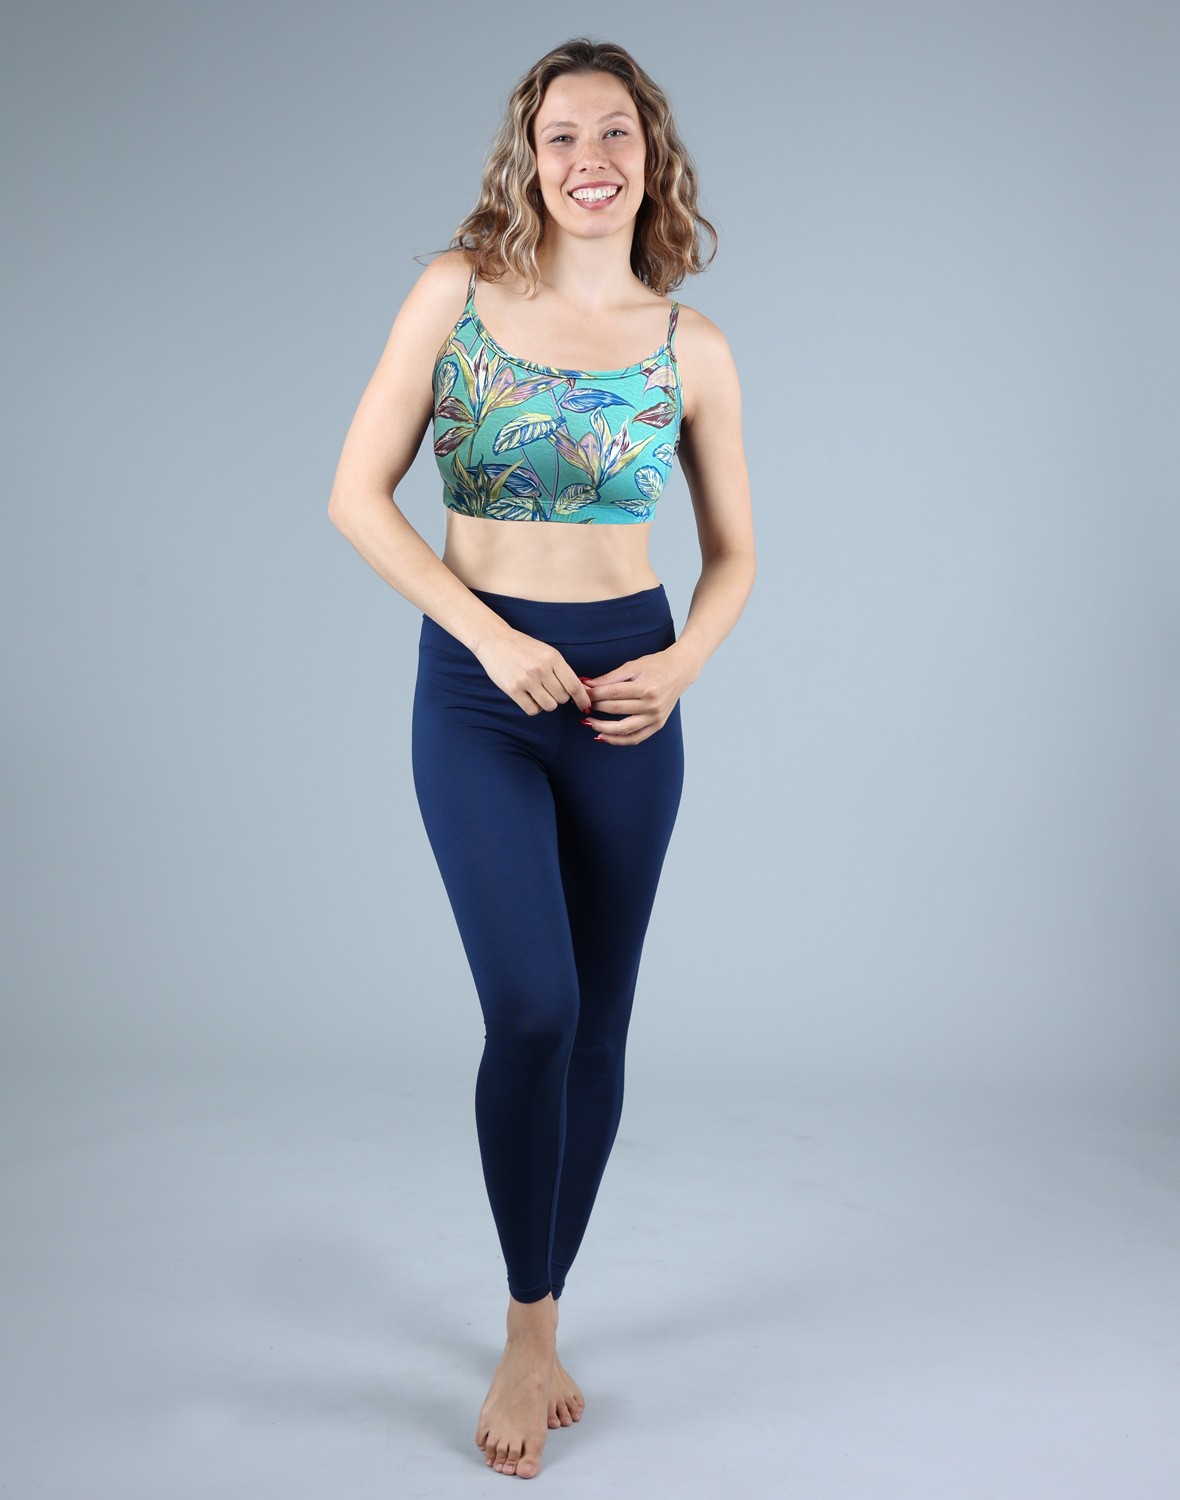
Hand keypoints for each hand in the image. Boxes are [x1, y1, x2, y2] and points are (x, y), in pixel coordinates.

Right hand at [475, 627, 590, 715]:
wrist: (494, 641)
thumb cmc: (523, 648)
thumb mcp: (546, 652)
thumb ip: (561, 670)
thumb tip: (578, 691)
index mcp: (553, 658)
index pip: (574, 685)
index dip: (582, 699)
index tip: (585, 706)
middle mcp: (541, 669)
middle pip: (563, 698)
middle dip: (560, 698)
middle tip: (550, 690)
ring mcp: (527, 680)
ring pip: (550, 706)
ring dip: (547, 703)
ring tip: (539, 693)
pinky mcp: (513, 689)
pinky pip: (533, 710)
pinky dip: (534, 707)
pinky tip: (529, 697)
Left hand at [581, 648, 690, 745]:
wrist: (680, 671)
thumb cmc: (656, 665)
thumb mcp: (633, 666)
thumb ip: (609, 677)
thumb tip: (586, 684)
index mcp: (645, 687)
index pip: (612, 693)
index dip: (593, 694)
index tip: (580, 693)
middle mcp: (652, 704)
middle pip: (615, 709)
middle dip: (594, 707)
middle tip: (581, 705)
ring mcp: (655, 717)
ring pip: (623, 729)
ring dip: (602, 727)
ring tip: (587, 722)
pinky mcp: (658, 725)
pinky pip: (635, 738)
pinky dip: (618, 740)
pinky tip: (602, 736)